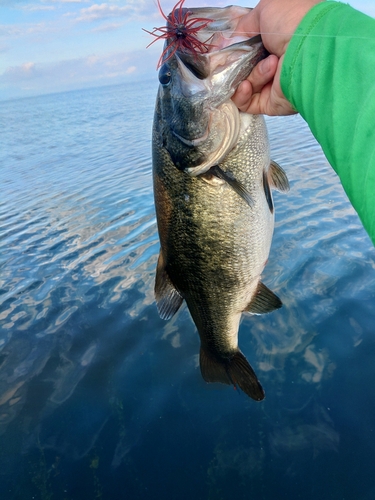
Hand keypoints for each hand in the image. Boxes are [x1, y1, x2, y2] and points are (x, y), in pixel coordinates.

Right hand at [232, 0, 322, 114]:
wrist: (311, 49)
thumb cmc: (295, 22)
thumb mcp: (265, 9)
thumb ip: (244, 26)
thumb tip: (228, 44)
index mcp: (278, 39)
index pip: (249, 48)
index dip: (235, 49)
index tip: (224, 50)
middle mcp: (277, 62)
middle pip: (243, 68)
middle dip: (236, 64)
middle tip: (235, 60)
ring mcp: (274, 84)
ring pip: (244, 83)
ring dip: (249, 74)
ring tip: (269, 65)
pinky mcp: (271, 102)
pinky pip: (246, 102)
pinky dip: (242, 94)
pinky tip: (247, 85)